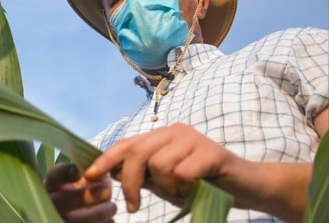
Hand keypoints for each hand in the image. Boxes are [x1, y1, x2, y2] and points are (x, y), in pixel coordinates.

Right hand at [44, 163, 115, 221]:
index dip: (65, 174)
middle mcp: (51, 202)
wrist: (81, 211)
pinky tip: (111, 221)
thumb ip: (95, 171)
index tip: (80, 172)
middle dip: (83, 197)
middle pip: (60, 201)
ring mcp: (58, 218)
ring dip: (95, 215)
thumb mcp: (89, 178)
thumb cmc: (87, 190)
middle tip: (106, 192)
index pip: (54, 176)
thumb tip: (104, 168)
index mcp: (53, 184)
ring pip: (71, 221)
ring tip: (112, 207)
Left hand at [84, 123, 238, 212]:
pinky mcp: (210, 152)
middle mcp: (175, 131)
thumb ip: (142, 175)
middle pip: (137, 153)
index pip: (126, 144)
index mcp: (162, 136)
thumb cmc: (202, 185)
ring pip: (159, 166)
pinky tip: (196, 191)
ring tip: (182, 193)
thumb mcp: (166, 182)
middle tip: (133, 207)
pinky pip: (182, 173)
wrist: (248, 187)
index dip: (105, 159)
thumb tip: (110, 173)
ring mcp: (193, 139)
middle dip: (129, 183)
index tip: (89, 176)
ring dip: (166, 189)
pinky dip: (184, 189)